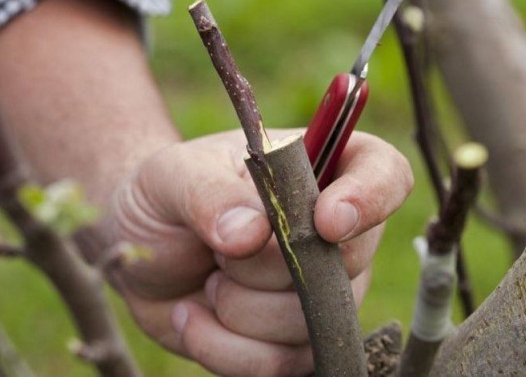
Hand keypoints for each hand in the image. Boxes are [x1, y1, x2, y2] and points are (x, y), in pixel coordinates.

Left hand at [103, 129, 412, 375]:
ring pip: (308, 322)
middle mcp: (332, 234)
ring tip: (207, 281)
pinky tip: (193, 316)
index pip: (385, 174)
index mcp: (318, 169)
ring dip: (238, 309)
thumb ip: (209, 194)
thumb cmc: (166, 197)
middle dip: (266, 266)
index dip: (370, 198)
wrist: (140, 252)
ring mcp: (319, 292)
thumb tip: (251, 234)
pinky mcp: (291, 342)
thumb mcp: (173, 176)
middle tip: (217, 250)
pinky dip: (223, 348)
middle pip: (346, 262)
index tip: (325, 221)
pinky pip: (279, 365)